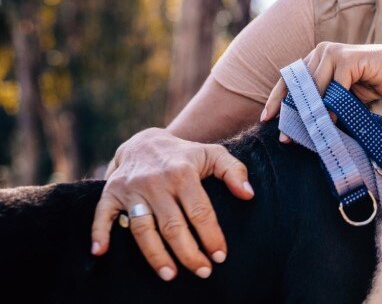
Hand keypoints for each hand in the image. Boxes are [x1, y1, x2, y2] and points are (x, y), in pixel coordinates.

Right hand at [91, 127, 254, 280]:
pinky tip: (100, 253)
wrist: (146, 141)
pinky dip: (99, 233)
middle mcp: (156, 182)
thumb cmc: (185, 155)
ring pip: (143, 229)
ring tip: (170, 275)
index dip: (211, 236)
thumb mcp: (214, 154)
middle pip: (173, 226)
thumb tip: (248, 195)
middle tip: (202, 272)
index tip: (220, 256)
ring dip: (155, 255)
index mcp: (183, 173)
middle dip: (188, 253)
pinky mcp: (111, 192)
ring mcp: (131, 188)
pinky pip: (102, 215)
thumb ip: (234, 171)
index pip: (200, 211)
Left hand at [260, 42, 381, 141]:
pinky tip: (330, 121)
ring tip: (308, 133)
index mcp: (315, 57)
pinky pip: (335, 86)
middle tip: (286, 136)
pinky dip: (332, 106)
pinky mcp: (348, 58)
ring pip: (314, 86)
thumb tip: (297, 126)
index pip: (289, 78)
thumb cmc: (368, 85)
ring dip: (311, 112)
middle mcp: (321, 51)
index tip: (267, 118)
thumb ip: (319, 102)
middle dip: (292, 112)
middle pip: (298, 84)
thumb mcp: (338, 96)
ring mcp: (334, 52)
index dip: (277, 99)